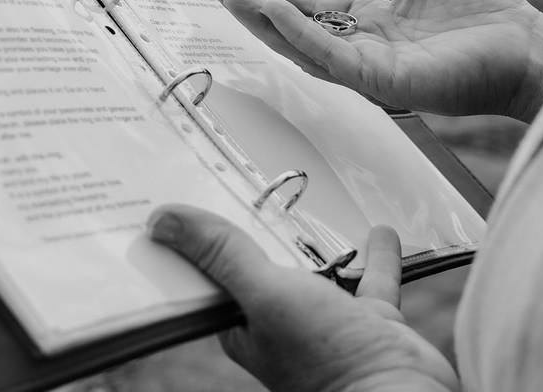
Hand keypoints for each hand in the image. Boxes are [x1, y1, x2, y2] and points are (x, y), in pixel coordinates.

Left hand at [149, 205, 458, 391]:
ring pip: (322, 268)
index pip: (214, 271)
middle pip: (269, 263)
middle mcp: (284, 322)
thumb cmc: (324, 357)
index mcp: (245, 323)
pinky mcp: (370, 320)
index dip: (201, 238)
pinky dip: (375, 255)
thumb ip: (222, 255)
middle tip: (248, 186)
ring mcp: (329, 321)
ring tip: (318, 203)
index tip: (190, 198)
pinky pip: (371, 278)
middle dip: (263, 228)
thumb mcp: (265, 294)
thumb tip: (162, 220)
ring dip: (321, 240)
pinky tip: (379, 232)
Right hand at [214, 0, 542, 120]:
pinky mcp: (383, 83)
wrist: (527, 45)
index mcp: (376, 25)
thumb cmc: (489, 8)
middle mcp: (367, 50)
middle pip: (302, 31)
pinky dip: (300, 36)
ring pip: (307, 48)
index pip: (318, 10)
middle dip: (262, 11)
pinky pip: (332, 58)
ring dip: (268, 25)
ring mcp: (372, 70)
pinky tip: (276, 12)